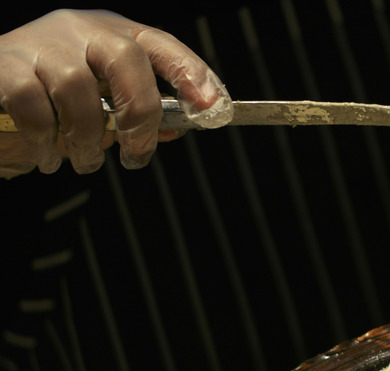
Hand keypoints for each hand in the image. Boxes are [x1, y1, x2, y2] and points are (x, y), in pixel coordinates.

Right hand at [0, 9, 232, 177]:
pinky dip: (46, 139)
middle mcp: (81, 30)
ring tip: (85, 162)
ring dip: (86, 137)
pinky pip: (33, 105)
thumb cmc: (55, 98)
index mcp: (114, 36)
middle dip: (139, 112)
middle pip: (126, 57)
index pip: (162, 46)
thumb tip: (177, 130)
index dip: (191, 74)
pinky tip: (48, 156)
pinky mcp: (4, 66)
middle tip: (136, 154)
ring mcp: (41, 43)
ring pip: (77, 86)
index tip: (212, 109)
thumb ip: (138, 114)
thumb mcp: (104, 103)